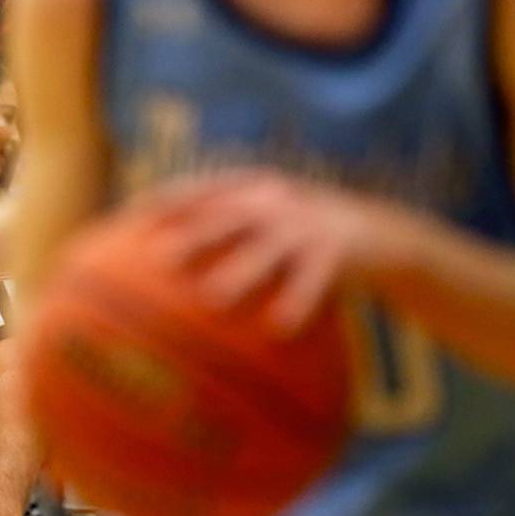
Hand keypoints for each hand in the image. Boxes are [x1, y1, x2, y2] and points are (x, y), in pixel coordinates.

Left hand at [151, 171, 417, 332]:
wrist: (385, 233)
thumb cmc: (306, 238)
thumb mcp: (270, 224)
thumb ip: (228, 234)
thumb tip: (164, 268)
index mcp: (254, 187)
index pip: (202, 186)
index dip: (166, 198)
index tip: (129, 217)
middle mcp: (277, 198)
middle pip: (227, 214)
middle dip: (192, 232)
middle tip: (158, 259)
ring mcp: (307, 222)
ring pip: (267, 247)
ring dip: (239, 271)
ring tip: (213, 297)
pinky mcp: (338, 248)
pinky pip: (313, 280)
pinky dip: (296, 302)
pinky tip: (279, 328)